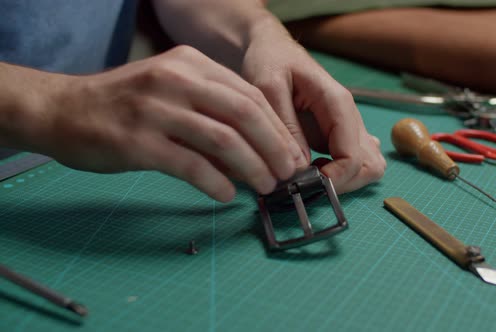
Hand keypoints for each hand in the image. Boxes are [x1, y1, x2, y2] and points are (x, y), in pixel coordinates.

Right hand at [26, 46, 303, 201]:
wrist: (62, 109)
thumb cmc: (124, 104)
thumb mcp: (172, 91)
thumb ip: (212, 111)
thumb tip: (256, 150)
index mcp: (191, 63)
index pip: (250, 95)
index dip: (278, 128)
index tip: (292, 154)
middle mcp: (177, 80)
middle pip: (245, 114)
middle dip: (275, 148)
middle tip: (288, 174)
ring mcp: (156, 109)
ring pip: (224, 140)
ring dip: (253, 168)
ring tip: (266, 187)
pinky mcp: (138, 141)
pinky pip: (191, 165)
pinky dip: (216, 183)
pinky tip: (226, 195)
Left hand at [240, 17, 385, 192]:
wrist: (273, 48)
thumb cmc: (270, 61)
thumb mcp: (268, 87)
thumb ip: (285, 126)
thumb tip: (298, 167)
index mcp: (338, 103)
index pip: (352, 156)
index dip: (333, 179)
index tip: (305, 185)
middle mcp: (350, 116)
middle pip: (370, 166)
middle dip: (342, 184)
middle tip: (308, 184)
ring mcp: (348, 127)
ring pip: (367, 167)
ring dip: (343, 181)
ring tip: (309, 176)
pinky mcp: (338, 134)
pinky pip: (353, 161)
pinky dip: (339, 174)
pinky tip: (312, 168)